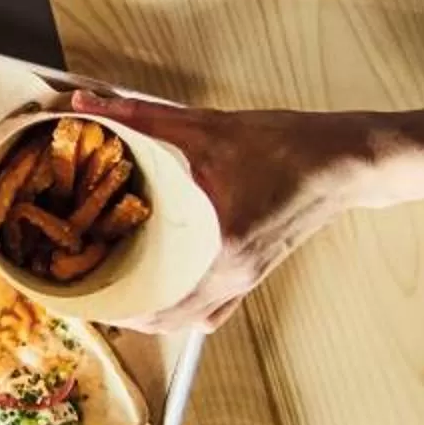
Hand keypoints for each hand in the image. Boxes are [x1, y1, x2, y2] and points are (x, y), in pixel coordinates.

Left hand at [70, 88, 380, 333]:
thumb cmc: (286, 146)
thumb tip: (86, 105)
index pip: (157, 302)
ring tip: (115, 287)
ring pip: (190, 319)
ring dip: (152, 312)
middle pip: (167, 319)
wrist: (346, 160)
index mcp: (220, 248)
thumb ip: (142, 117)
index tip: (77, 291)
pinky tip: (162, 286)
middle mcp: (234, 275)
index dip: (112, 305)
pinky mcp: (256, 272)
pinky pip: (213, 307)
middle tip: (86, 285)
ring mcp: (247, 279)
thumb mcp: (207, 127)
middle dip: (122, 310)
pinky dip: (183, 307)